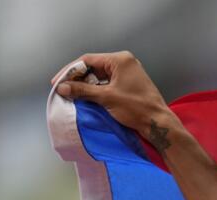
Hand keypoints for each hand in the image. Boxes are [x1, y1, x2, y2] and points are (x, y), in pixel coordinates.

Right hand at [53, 52, 175, 149]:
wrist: (158, 123)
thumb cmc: (137, 108)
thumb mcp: (106, 98)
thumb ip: (82, 91)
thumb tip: (62, 87)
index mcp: (121, 60)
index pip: (88, 60)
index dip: (70, 70)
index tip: (58, 81)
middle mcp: (125, 62)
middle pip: (93, 66)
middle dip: (77, 78)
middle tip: (63, 88)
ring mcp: (128, 73)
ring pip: (100, 75)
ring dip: (86, 84)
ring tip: (71, 93)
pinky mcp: (129, 84)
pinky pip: (108, 83)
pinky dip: (96, 89)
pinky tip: (86, 96)